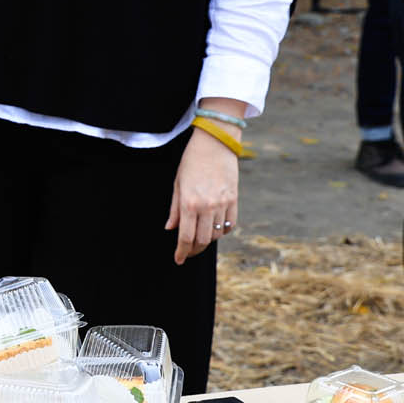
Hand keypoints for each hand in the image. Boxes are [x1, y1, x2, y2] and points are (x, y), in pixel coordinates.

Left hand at [166, 128, 239, 264]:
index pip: (185, 237)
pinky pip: (230, 224)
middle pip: (202, 240)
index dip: (181, 252)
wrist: (215, 143)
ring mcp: (222, 204)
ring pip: (217, 235)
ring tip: (199, 239)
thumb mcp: (177, 184)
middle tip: (187, 252)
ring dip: (207, 241)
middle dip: (193, 250)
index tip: (178, 259)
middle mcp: (206, 207)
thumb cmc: (191, 161)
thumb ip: (174, 209)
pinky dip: (223, 231)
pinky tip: (215, 229)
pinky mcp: (234, 199)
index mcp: (189, 203)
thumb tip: (170, 228)